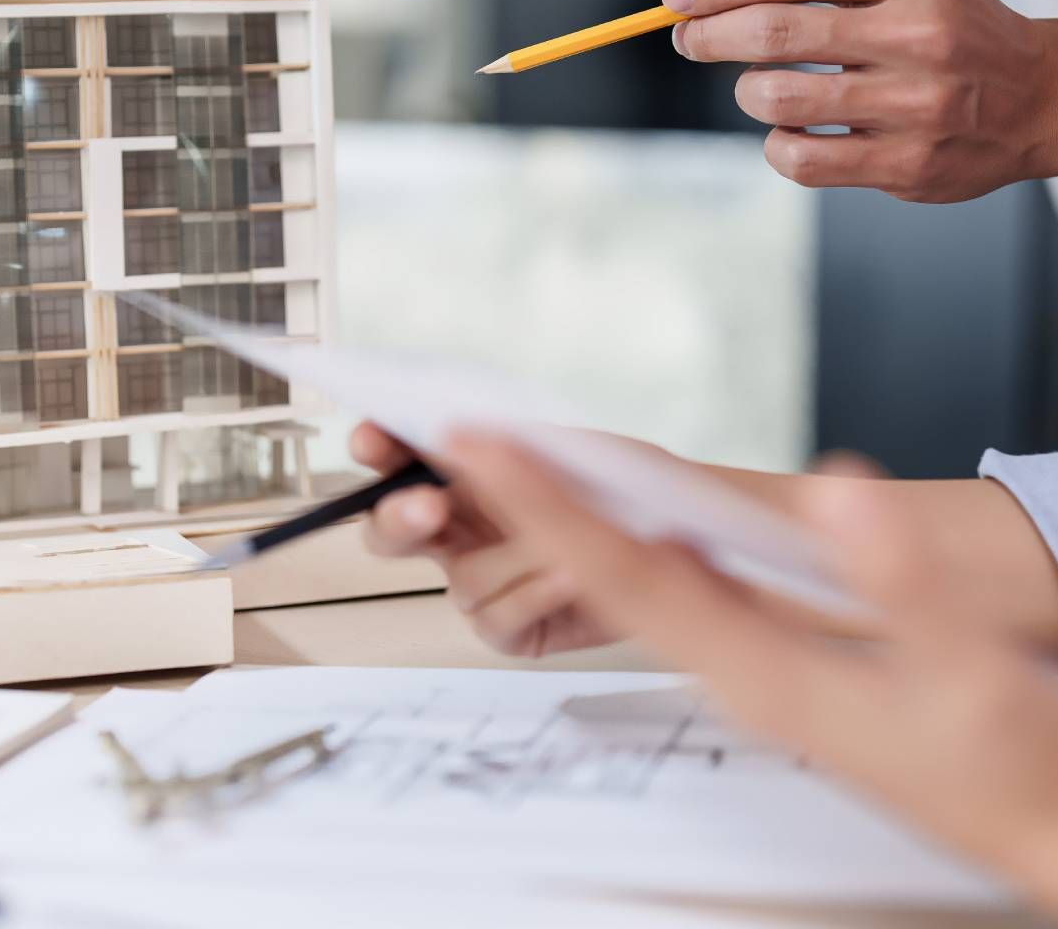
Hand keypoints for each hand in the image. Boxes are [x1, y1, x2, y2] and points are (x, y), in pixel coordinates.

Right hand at [352, 422, 621, 657]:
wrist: (684, 554)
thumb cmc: (628, 493)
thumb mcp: (573, 451)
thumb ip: (513, 442)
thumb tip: (459, 432)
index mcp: (470, 474)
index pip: (402, 456)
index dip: (379, 447)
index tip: (374, 441)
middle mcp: (468, 527)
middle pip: (395, 528)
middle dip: (401, 516)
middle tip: (428, 507)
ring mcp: (488, 579)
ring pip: (457, 578)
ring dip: (511, 559)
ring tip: (563, 546)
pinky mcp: (514, 627)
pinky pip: (493, 619)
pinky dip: (532, 596)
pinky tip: (567, 578)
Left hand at [444, 431, 1057, 915]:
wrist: (1038, 823)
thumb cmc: (1002, 759)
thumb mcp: (966, 666)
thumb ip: (900, 580)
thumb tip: (840, 494)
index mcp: (760, 673)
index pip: (625, 576)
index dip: (549, 510)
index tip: (486, 454)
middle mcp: (733, 672)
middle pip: (597, 581)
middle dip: (520, 512)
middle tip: (458, 443)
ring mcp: (744, 671)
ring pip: (624, 591)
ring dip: (559, 530)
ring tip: (506, 468)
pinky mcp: (766, 666)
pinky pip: (671, 599)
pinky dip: (625, 550)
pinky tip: (619, 518)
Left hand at [662, 0, 1057, 202]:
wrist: (1044, 96)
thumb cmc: (960, 30)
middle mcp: (916, 37)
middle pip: (775, 31)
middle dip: (710, 34)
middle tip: (687, 37)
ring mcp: (914, 106)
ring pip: (778, 98)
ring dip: (748, 90)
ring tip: (758, 85)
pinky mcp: (908, 165)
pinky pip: (803, 158)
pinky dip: (777, 143)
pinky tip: (788, 130)